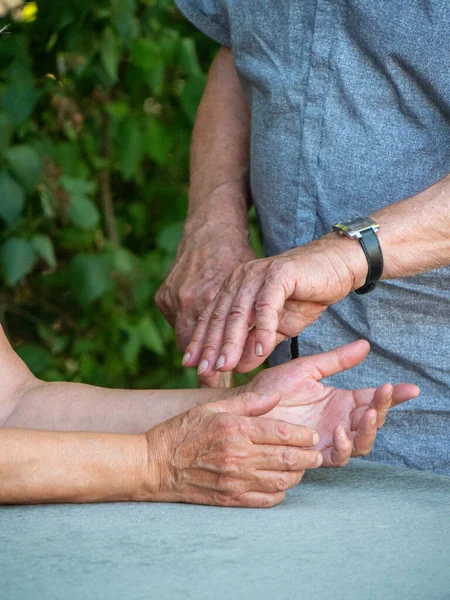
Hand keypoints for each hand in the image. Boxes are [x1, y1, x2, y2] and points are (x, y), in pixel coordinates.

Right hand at [145, 391, 322, 507]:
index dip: (304, 435)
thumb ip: (247, 402)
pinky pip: (266, 500)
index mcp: (236, 429)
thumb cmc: (182, 431)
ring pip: (281, 481)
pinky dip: (280, 494)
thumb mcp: (212, 408)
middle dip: (309, 456)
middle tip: (316, 453)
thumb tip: (275, 396)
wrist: (155, 465)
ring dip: (297, 475)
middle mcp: (239, 456)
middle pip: (288, 458)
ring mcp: (235, 480)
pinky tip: (281, 485)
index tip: (312, 435)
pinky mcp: (230, 499)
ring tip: (302, 468)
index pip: (283, 433)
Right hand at [156, 221, 256, 385]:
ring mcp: (174, 297)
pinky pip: (174, 323)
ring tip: (202, 368)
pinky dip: (187, 330)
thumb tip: (257, 352)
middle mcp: (189, 298)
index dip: (217, 361)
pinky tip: (195, 339)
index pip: (214, 339)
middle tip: (209, 380)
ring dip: (194, 349)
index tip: (221, 380)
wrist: (209, 230)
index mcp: (213, 294)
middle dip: (203, 363)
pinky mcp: (163, 295)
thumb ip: (252, 315)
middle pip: (194, 343)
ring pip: (183, 336)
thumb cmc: (237, 257)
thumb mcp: (248, 282)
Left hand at [182, 236, 364, 375]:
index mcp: (235, 288)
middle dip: (211, 346)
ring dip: (232, 342)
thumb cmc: (305, 296)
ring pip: (240, 312)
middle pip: (221, 316)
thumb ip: (256, 344)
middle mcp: (242, 278)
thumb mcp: (277, 328)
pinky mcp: (280, 274)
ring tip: (227, 366)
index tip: (190, 364)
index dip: (201, 342)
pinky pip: (267, 305)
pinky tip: (260, 351)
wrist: (337, 267)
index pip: (212, 317)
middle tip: (203, 371)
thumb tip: (238, 368)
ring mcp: (259, 274)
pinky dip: (263, 329)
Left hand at [243, 340, 419, 466]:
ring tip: (366, 415)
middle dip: (383, 410)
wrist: (246, 406)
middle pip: (372, 422)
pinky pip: (338, 456)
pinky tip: (339, 431)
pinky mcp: (314, 452)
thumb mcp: (307, 369)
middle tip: (384, 394)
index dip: (392, 396)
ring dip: (368, 430)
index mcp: (340, 401)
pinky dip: (343, 446)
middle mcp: (338, 421)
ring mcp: (327, 438)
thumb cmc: (272, 388)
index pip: (372, 399)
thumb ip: (336, 360)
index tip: (410, 389)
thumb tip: (365, 345)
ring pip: (361, 443)